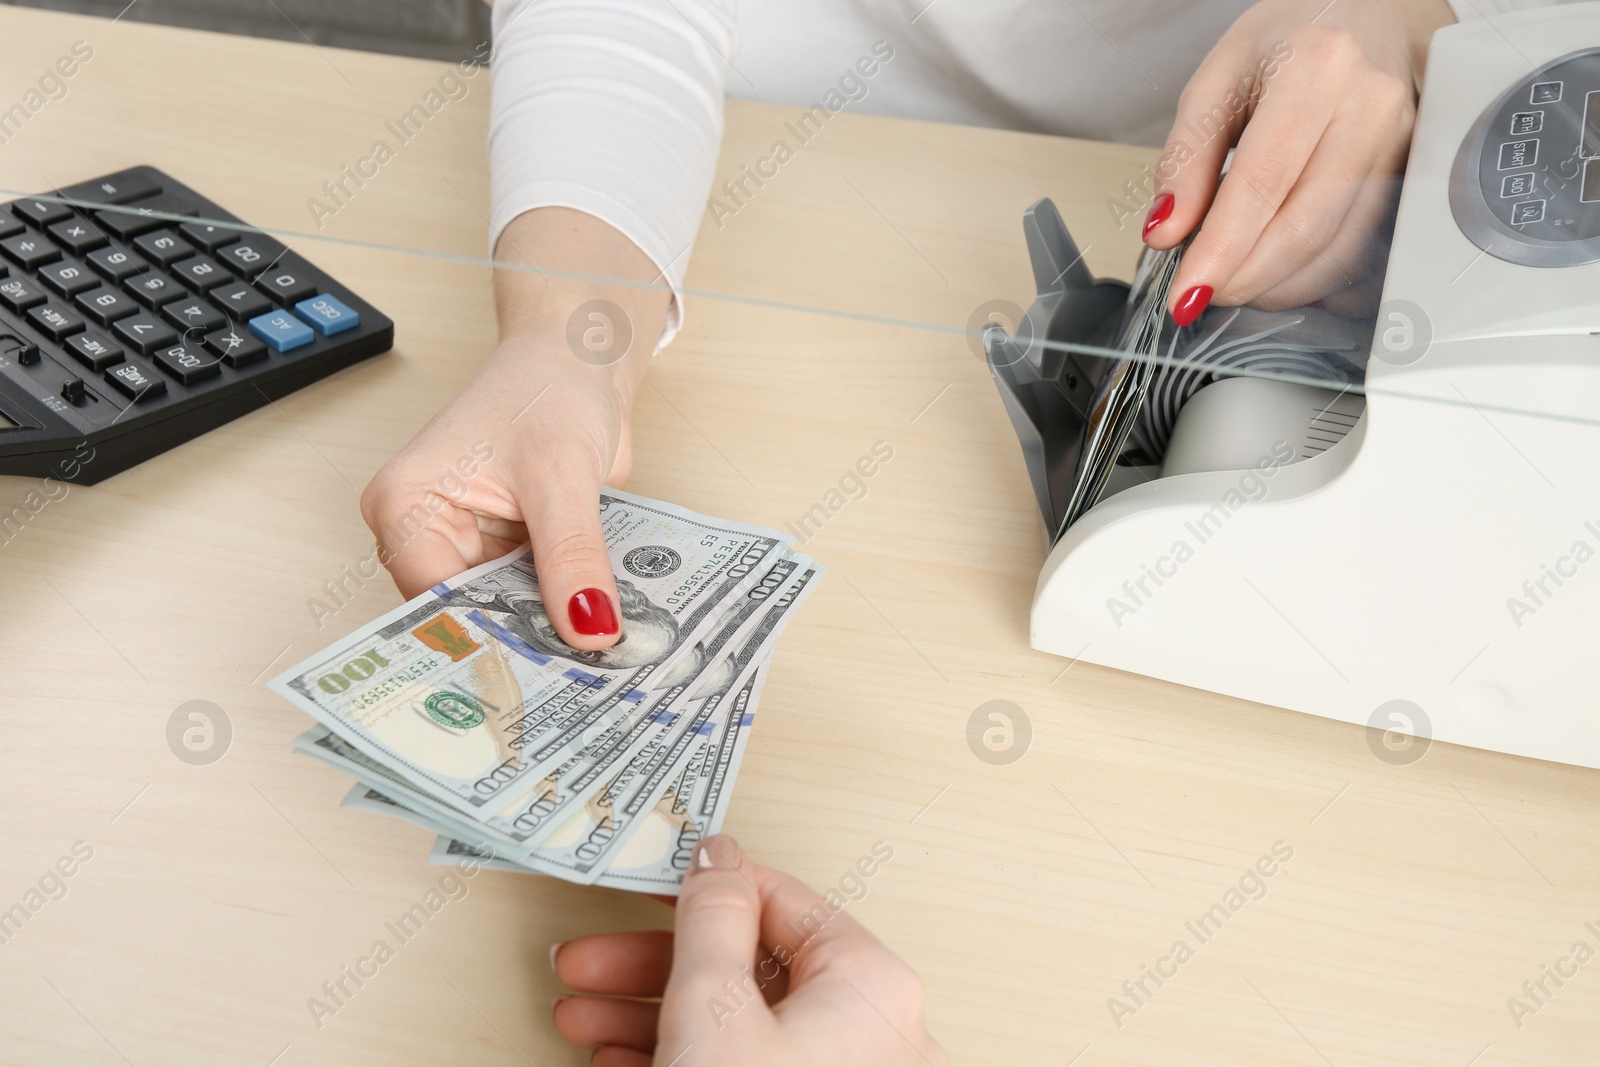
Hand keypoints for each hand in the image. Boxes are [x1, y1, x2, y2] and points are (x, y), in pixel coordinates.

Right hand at [360, 208, 670, 650]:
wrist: (582, 356)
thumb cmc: (549, 387)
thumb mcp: (562, 475)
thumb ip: (572, 555)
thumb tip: (589, 629)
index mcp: (404, 507)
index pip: (434, 603)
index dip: (486, 643)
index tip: (538, 685)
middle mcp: (425, 533)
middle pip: (467, 616)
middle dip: (522, 647)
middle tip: (577, 692)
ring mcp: (469, 547)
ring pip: (505, 615)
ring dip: (549, 636)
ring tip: (596, 675)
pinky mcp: (511, 552)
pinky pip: (534, 599)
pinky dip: (565, 614)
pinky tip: (602, 639)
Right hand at [549, 836, 946, 1065]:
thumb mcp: (713, 1012)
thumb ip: (710, 923)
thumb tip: (715, 859)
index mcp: (867, 984)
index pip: (777, 900)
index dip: (698, 889)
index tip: (642, 885)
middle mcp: (871, 1031)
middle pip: (746, 967)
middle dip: (651, 966)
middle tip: (587, 963)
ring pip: (737, 1025)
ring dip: (649, 1015)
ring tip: (581, 1017)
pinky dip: (680, 1060)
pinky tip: (619, 1063)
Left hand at [1143, 0, 1454, 320]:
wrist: (1362, 16)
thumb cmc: (1286, 44)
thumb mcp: (1214, 82)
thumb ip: (1185, 159)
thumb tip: (1165, 231)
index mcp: (1316, 68)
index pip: (1261, 183)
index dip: (1221, 250)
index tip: (1186, 293)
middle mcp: (1369, 105)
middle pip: (1305, 225)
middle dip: (1245, 277)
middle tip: (1201, 295)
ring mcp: (1400, 142)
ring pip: (1339, 248)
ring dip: (1278, 285)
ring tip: (1233, 282)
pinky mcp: (1410, 174)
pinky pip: (1365, 250)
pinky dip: (1316, 280)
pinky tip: (1278, 275)